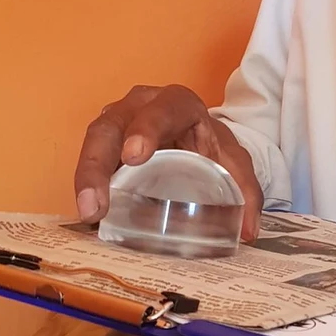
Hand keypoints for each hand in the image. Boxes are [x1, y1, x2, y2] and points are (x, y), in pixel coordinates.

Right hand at [73, 83, 263, 239]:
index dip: (145, 129)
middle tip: (98, 201)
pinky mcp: (104, 147)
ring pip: (93, 143)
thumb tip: (248, 232)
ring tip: (90, 213)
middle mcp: (139, 107)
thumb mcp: (234, 163)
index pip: (161, 110)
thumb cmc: (213, 148)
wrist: (199, 144)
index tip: (135, 156)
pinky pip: (89, 163)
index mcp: (177, 104)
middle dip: (99, 161)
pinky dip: (87, 189)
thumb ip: (245, 192)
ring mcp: (116, 125)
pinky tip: (90, 217)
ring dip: (86, 178)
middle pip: (112, 126)